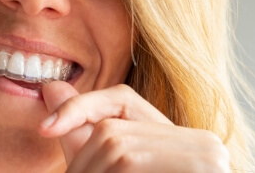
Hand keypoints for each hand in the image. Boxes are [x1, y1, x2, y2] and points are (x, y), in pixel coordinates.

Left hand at [39, 81, 229, 172]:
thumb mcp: (112, 168)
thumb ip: (83, 131)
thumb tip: (51, 88)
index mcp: (180, 137)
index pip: (121, 99)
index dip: (79, 108)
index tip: (45, 128)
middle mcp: (201, 141)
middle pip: (112, 132)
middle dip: (80, 162)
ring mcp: (209, 159)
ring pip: (119, 152)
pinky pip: (131, 164)